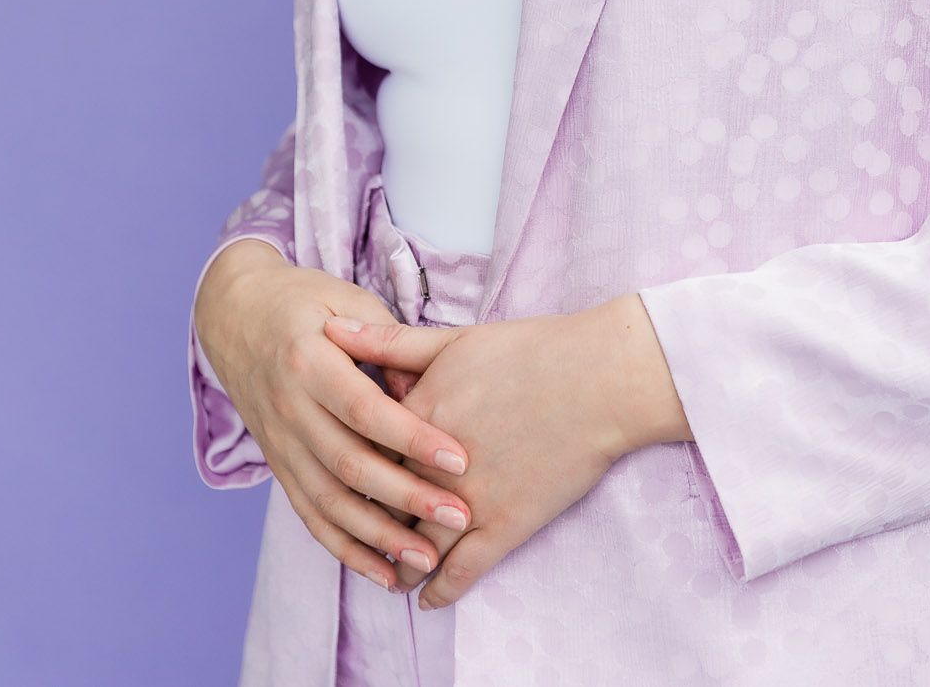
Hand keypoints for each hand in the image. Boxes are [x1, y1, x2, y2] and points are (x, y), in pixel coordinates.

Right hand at [194, 239, 474, 589]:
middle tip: (459, 517)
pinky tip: (383, 574)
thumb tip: (423, 395)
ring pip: (329, 502)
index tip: (459, 459)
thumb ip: (386, 345)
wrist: (235, 315)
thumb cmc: (306, 301)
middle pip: (350, 464)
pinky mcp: (279, 466)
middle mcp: (290, 409)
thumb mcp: (348, 302)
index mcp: (308, 361)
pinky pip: (310, 517)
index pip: (365, 409)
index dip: (412, 437)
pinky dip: (346, 550)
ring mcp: (280, 444)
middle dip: (407, 497)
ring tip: (427, 559)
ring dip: (380, 537)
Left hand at [325, 295, 690, 608]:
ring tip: (387, 570)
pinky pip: (460, 572)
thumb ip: (389, 342)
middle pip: (383, 501)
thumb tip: (329, 330)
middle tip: (360, 526)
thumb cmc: (533, 349)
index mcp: (418, 413)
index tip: (345, 469)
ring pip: (414, 545)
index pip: (364, 450)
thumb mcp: (455, 339)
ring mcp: (469, 500)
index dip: (354, 462)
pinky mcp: (505, 526)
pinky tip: (426, 598)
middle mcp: (434, 464)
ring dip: (396, 562)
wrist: (601, 378)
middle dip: (370, 516)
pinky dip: (438, 590)